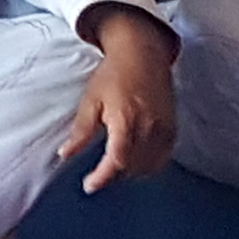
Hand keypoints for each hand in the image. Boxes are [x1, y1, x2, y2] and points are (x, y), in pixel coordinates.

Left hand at [64, 6, 180, 188]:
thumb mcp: (90, 100)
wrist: (142, 53)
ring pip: (148, 166)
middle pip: (132, 167)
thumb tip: (65, 154)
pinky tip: (135, 160)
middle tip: (98, 174)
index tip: (89, 185)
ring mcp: (164, 129)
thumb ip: (81, 131)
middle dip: (113, 175)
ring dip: (130, 172)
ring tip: (114, 167)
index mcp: (125, 120)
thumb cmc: (114, 74)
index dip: (103, 177)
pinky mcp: (172, 128)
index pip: (117, 161)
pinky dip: (148, 165)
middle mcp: (148, 127)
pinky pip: (162, 158)